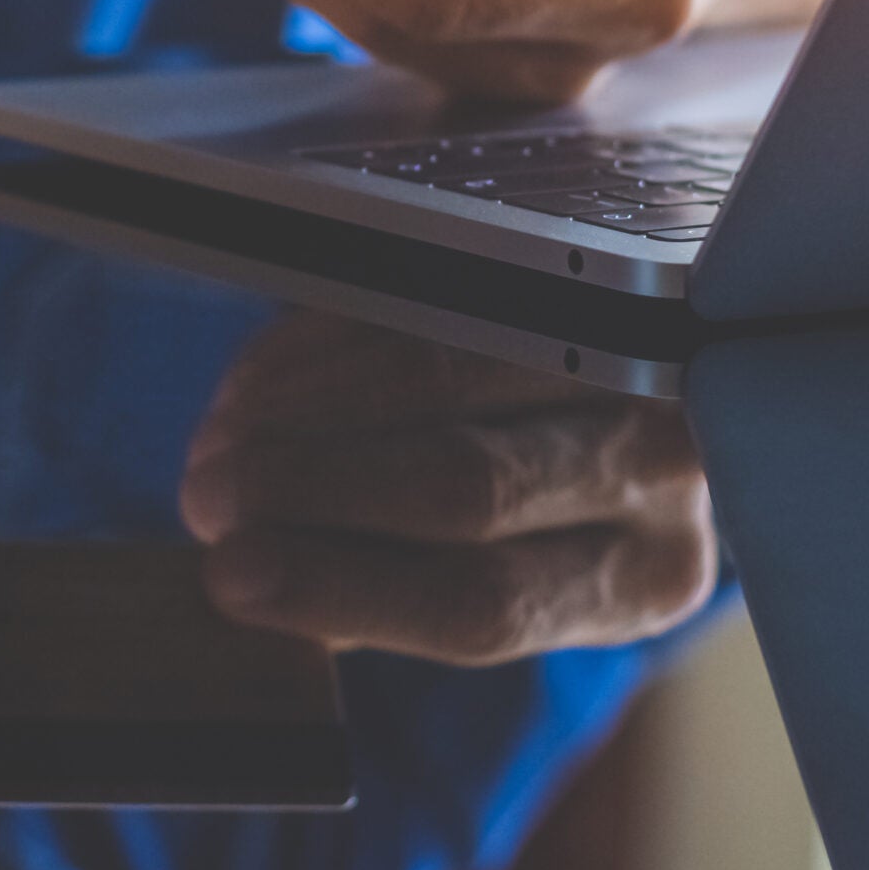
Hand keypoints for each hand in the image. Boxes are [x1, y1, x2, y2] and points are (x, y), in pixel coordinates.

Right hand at [179, 313, 715, 664]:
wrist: (626, 386)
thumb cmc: (526, 517)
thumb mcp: (488, 574)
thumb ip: (385, 587)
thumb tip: (250, 590)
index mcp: (638, 582)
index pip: (484, 601)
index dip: (342, 586)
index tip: (228, 575)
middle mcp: (664, 472)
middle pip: (465, 485)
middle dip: (307, 487)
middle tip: (204, 494)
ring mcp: (633, 351)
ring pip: (442, 374)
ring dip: (301, 406)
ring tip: (220, 437)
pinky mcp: (583, 267)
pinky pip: (431, 292)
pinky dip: (326, 337)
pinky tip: (260, 379)